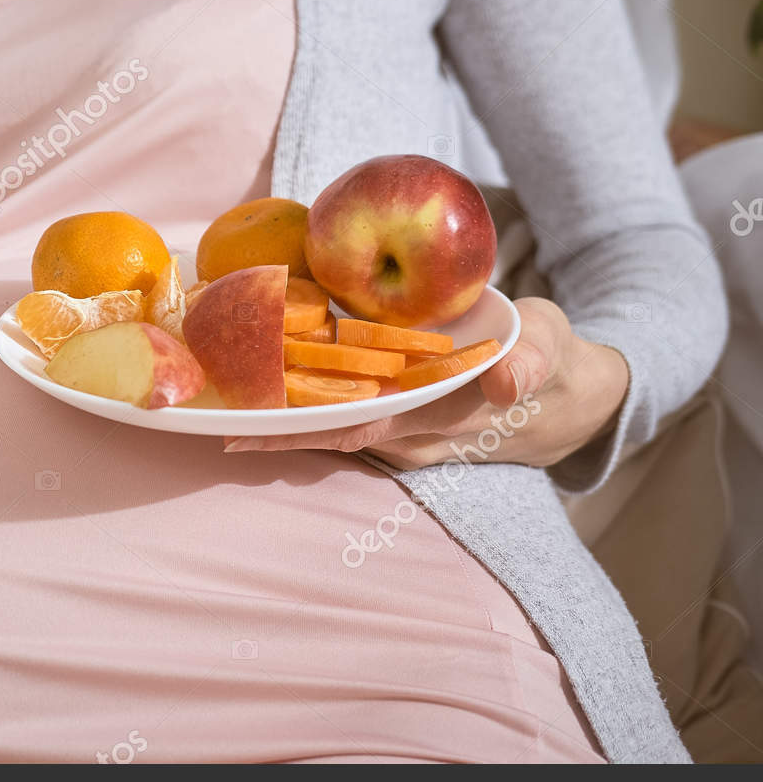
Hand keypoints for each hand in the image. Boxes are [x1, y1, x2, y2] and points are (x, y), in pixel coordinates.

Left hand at [223, 297, 628, 470]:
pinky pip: (350, 413)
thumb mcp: (553, 348)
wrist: (570, 396)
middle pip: (329, 433)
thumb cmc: (552, 360)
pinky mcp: (405, 417)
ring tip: (227, 393)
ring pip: (335, 426)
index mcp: (440, 413)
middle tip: (212, 414)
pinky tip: (274, 378)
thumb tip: (508, 379)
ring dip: (285, 416)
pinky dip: (312, 401)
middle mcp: (413, 431)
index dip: (299, 431)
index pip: (355, 428)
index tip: (244, 432)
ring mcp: (407, 429)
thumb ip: (533, 359)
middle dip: (272, 430)